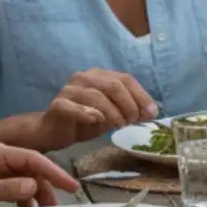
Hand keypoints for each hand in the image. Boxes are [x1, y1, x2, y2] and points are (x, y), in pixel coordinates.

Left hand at [0, 143, 78, 206]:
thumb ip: (7, 188)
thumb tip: (35, 187)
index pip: (34, 159)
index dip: (54, 172)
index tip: (72, 186)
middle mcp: (1, 159)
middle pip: (34, 170)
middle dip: (48, 187)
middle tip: (58, 206)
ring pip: (28, 181)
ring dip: (38, 196)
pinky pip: (18, 190)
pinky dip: (26, 201)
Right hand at [33, 69, 158, 148]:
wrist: (54, 131)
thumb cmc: (86, 120)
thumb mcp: (113, 114)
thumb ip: (130, 110)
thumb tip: (152, 112)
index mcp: (100, 76)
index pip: (125, 79)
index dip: (141, 96)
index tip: (151, 113)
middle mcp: (84, 78)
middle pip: (113, 85)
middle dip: (129, 104)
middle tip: (133, 121)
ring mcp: (69, 90)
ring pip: (95, 95)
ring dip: (112, 111)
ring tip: (120, 124)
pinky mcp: (57, 105)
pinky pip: (72, 107)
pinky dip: (86, 113)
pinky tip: (96, 120)